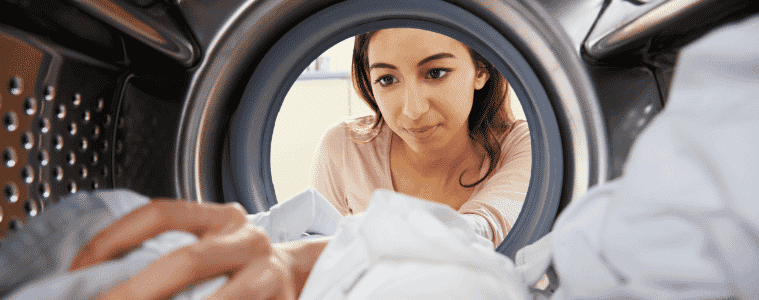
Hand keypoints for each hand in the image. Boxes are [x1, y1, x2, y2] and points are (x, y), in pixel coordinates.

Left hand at [69, 200, 324, 299]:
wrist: (302, 278)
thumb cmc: (242, 267)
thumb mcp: (212, 245)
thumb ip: (172, 251)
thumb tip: (96, 279)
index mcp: (223, 217)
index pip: (160, 213)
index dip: (111, 240)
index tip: (77, 272)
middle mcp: (248, 240)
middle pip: (185, 261)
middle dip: (132, 293)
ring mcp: (267, 275)